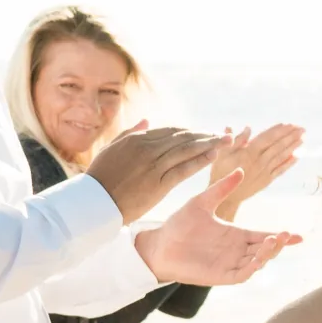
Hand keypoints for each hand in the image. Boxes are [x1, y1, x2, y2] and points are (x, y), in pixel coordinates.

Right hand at [87, 123, 225, 222]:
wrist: (95, 202)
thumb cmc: (101, 177)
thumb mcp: (112, 148)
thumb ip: (131, 132)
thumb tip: (147, 120)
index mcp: (137, 139)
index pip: (170, 131)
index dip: (189, 131)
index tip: (203, 133)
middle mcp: (147, 148)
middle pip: (183, 138)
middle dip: (205, 135)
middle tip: (222, 135)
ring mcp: (154, 166)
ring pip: (187, 150)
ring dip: (209, 144)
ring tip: (225, 142)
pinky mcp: (159, 184)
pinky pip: (184, 169)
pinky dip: (200, 161)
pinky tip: (214, 156)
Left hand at [135, 173, 302, 284]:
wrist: (159, 245)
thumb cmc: (178, 225)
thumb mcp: (202, 202)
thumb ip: (221, 189)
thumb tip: (241, 170)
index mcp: (235, 235)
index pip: (264, 235)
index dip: (281, 236)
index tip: (297, 235)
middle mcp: (236, 251)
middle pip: (265, 249)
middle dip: (279, 244)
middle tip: (287, 235)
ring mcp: (230, 264)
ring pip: (257, 262)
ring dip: (267, 254)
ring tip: (273, 240)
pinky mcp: (221, 276)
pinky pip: (242, 273)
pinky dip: (253, 267)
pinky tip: (258, 258)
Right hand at [207, 124, 305, 219]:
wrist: (225, 196)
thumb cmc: (221, 172)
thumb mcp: (223, 154)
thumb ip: (236, 141)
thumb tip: (248, 128)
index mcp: (248, 152)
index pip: (267, 138)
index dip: (279, 130)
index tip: (289, 124)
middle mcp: (259, 161)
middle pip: (277, 146)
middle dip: (290, 136)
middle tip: (302, 128)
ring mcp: (265, 171)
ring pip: (281, 157)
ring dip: (293, 147)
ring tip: (302, 139)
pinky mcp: (267, 180)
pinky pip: (281, 170)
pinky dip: (289, 163)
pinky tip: (297, 156)